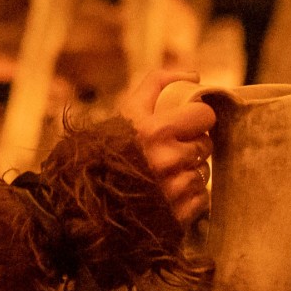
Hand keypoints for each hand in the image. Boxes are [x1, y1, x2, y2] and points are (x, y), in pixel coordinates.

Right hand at [121, 70, 215, 227]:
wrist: (85, 205)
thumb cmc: (107, 152)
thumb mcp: (126, 112)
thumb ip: (157, 84)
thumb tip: (194, 75)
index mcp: (154, 131)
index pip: (204, 115)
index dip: (197, 117)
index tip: (186, 123)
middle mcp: (166, 160)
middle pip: (205, 144)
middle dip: (191, 144)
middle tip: (170, 150)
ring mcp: (174, 190)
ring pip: (203, 172)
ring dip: (188, 171)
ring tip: (163, 174)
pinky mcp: (179, 216)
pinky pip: (201, 198)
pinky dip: (189, 196)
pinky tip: (167, 195)